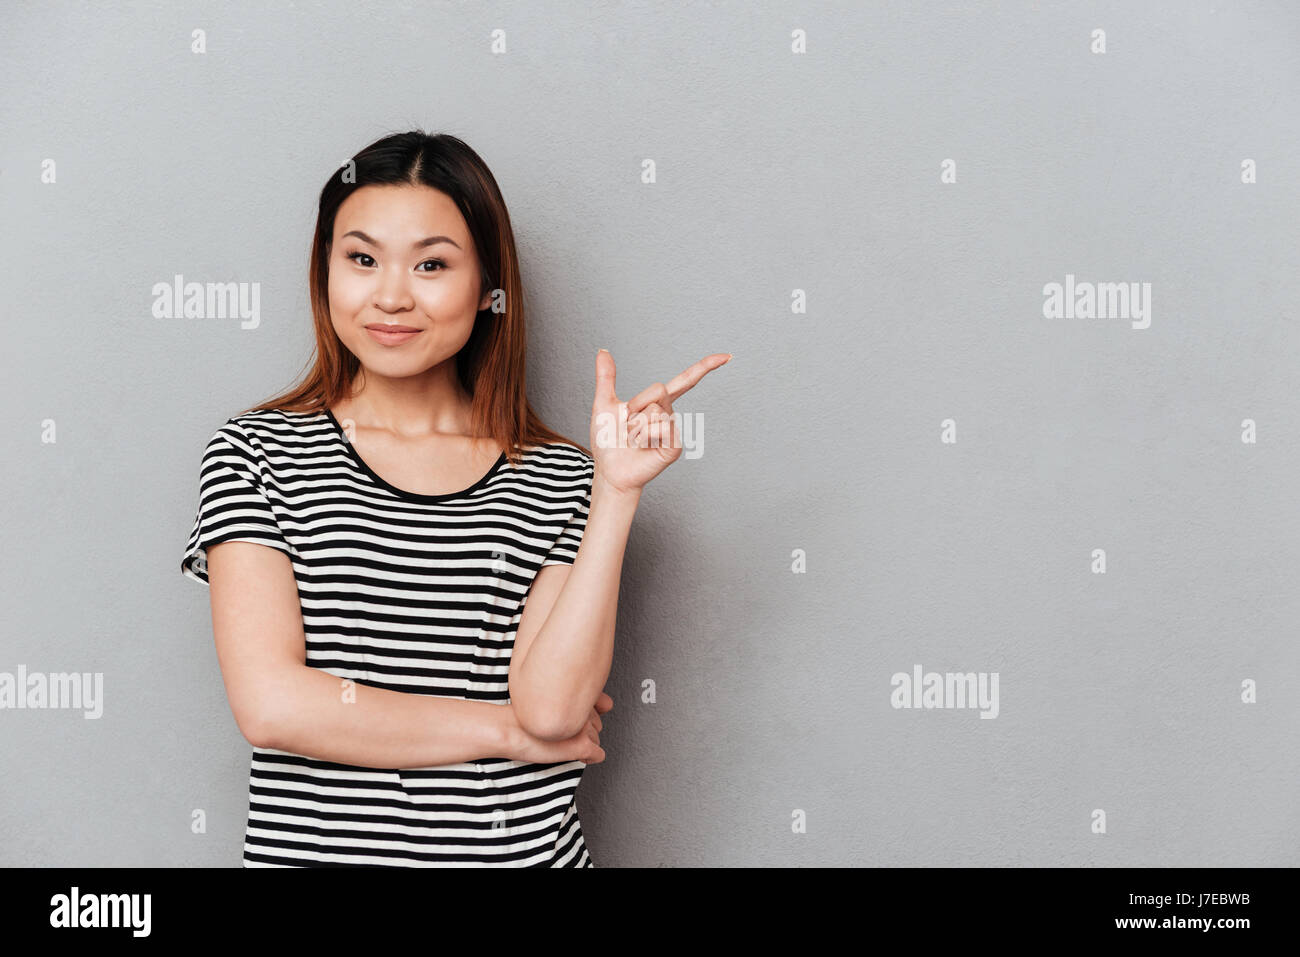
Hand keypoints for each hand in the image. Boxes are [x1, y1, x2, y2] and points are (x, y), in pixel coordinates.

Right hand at [509, 692, 613, 765]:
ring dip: (582, 743)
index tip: (563, 718)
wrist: (507, 729)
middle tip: (558, 732)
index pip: (596, 707)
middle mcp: (584, 708)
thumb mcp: (550, 699)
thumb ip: (578, 697)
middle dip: (581, 730)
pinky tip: (572, 754)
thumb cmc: (523, 716)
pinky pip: (597, 755)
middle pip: (595, 724)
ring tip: (559, 742)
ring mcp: (584, 727)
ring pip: (595, 739)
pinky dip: (588, 757)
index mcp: (577, 692)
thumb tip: (607, 704)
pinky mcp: (582, 745)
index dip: (578, 716)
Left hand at [590, 349, 731, 492]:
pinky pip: (659, 428)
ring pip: (654, 411)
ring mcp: (673, 430)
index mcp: (657, 403)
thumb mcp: (604, 403)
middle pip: (658, 388)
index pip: (685, 381)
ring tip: (633, 438)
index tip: (726, 357)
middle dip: (636, 403)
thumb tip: (603, 351)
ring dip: (635, 425)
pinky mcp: (674, 446)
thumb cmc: (608, 441)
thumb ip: (606, 377)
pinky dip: (643, 436)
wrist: (608, 469)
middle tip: (629, 423)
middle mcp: (668, 414)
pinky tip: (642, 447)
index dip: (705, 367)